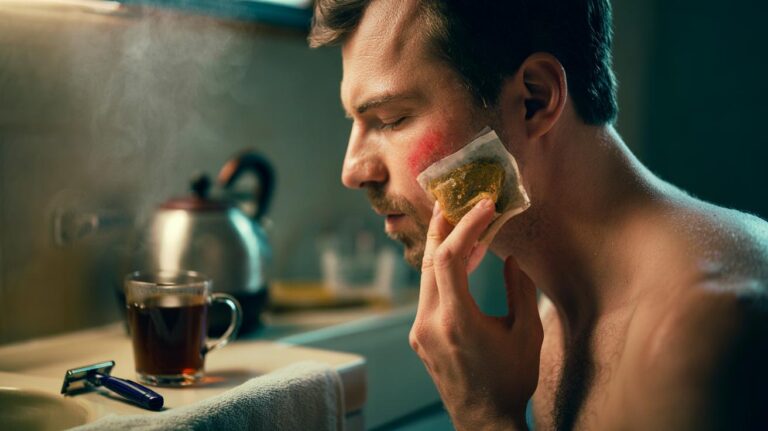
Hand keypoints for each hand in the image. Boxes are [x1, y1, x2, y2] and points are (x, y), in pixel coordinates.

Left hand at [409, 200, 543, 430]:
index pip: (448, 258)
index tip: (483, 205)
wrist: (484, 420)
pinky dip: (440, 270)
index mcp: (456, 321)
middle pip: (427, 260)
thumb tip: (510, 257)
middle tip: (455, 198)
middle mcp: (429, 323)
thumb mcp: (526, 334)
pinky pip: (427, 293)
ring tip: (458, 221)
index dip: (464, 226)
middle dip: (442, 225)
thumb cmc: (511, 380)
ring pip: (424, 275)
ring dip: (440, 246)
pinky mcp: (419, 337)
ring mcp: (419, 331)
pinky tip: (457, 260)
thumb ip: (519, 290)